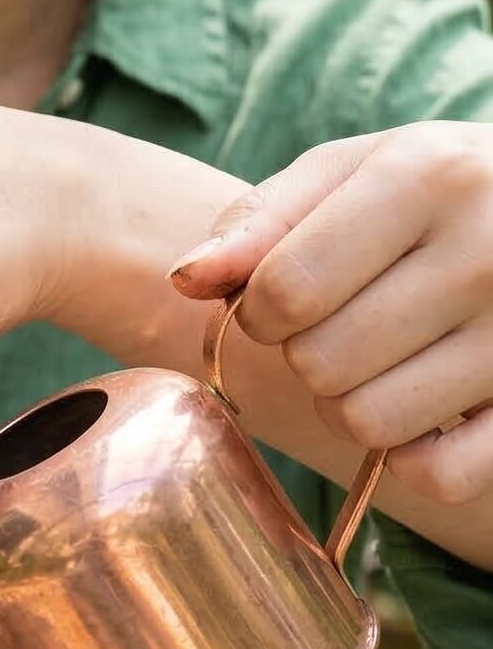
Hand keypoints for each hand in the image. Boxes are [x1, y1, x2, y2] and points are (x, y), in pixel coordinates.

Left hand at [166, 121, 492, 503]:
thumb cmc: (432, 192)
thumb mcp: (349, 172)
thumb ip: (259, 220)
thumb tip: (186, 280)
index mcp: (428, 178)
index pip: (286, 290)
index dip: (257, 310)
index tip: (278, 300)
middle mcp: (487, 254)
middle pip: (319, 362)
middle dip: (306, 352)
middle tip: (342, 325)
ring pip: (368, 422)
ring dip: (351, 403)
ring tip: (384, 359)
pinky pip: (438, 475)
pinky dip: (412, 460)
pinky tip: (425, 410)